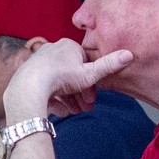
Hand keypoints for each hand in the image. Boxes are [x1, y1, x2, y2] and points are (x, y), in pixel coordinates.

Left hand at [3, 40, 132, 122]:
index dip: (91, 83)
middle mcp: (52, 50)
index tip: (93, 98)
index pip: (85, 64)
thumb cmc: (60, 78)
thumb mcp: (90, 74)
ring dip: (69, 99)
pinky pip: (45, 86)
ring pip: (59, 82)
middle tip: (85, 108)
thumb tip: (129, 54)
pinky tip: (59, 111)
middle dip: (80, 94)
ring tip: (74, 112)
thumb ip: (109, 66)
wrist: (29, 87)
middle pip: (72, 75)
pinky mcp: (29, 74)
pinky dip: (54, 98)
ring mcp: (39, 61)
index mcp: (68, 46)